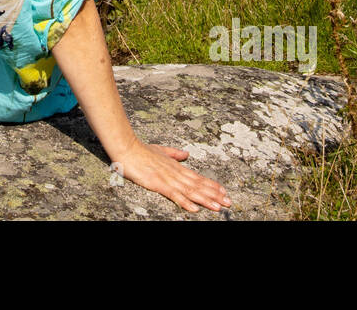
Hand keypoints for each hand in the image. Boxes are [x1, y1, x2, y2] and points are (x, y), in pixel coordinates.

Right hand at [116, 140, 231, 213]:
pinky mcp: (158, 184)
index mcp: (177, 167)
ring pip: (190, 191)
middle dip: (214, 195)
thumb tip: (186, 154)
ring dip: (205, 199)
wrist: (127, 148)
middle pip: (198, 185)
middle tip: (229, 203)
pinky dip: (185, 202)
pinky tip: (194, 208)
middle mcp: (176, 173)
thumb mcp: (161, 150)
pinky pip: (174, 195)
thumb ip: (175, 153)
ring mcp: (168, 178)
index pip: (198, 177)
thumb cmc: (141, 150)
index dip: (212, 185)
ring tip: (218, 207)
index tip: (224, 192)